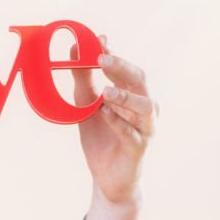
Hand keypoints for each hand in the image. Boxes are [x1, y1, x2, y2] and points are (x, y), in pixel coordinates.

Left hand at [71, 36, 158, 205]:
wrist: (107, 179)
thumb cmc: (101, 139)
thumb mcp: (86, 106)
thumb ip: (83, 79)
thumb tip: (74, 48)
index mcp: (133, 94)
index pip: (126, 69)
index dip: (113, 55)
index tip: (98, 41)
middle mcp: (145, 107)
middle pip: (139, 81)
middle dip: (121, 68)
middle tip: (102, 59)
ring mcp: (145, 127)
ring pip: (144, 106)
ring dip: (125, 96)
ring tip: (106, 91)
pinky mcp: (138, 147)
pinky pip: (131, 133)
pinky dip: (118, 122)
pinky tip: (105, 113)